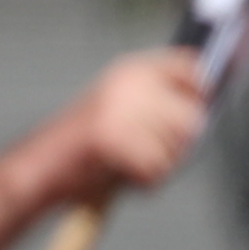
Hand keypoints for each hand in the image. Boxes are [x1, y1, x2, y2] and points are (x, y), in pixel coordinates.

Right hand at [46, 49, 209, 202]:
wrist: (41, 166)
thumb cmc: (88, 145)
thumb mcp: (125, 108)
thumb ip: (162, 101)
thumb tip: (206, 102)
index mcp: (130, 71)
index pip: (189, 67)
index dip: (201, 89)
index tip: (200, 102)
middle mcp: (126, 84)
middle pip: (192, 115)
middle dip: (179, 143)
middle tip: (148, 151)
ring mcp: (118, 109)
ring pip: (178, 147)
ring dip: (160, 164)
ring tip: (130, 162)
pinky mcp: (111, 137)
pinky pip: (155, 169)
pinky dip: (145, 182)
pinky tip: (122, 175)